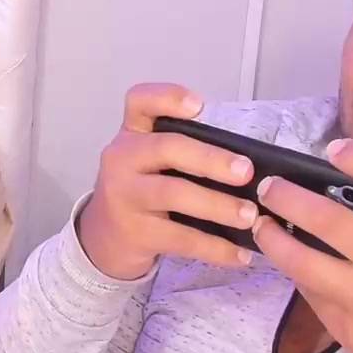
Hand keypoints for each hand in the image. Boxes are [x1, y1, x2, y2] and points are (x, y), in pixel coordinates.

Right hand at [76, 84, 260, 279]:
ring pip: (174, 194)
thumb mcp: (146, 162)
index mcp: (132, 134)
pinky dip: (215, 247)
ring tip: (249, 216)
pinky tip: (239, 255)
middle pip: (167, 149)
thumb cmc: (139, 191)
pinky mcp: (134, 232)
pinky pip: (181, 238)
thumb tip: (246, 165)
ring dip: (217, 205)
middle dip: (210, 159)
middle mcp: (122, 159)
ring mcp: (125, 196)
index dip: (167, 98)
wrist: (103, 239)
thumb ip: (182, 152)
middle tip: (245, 172)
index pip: (139, 102)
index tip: (198, 106)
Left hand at [250, 139, 352, 352]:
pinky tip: (287, 260)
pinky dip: (296, 273)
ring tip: (260, 223)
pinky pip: (312, 294)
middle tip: (271, 186)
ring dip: (274, 238)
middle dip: (290, 196)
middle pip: (329, 219)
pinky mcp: (349, 330)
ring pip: (304, 262)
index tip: (335, 149)